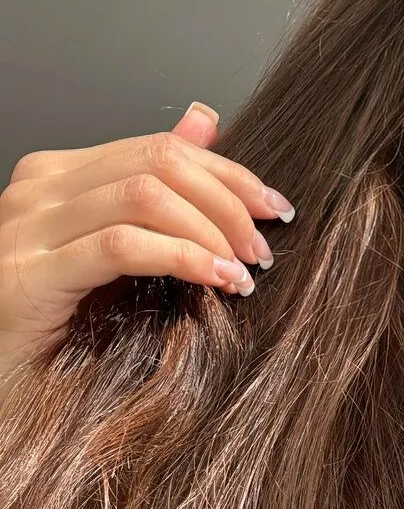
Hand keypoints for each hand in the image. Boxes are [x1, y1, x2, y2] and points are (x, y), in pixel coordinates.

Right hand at [0, 101, 294, 373]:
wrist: (2, 387)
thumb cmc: (58, 327)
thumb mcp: (115, 251)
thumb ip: (155, 188)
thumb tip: (205, 121)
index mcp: (58, 176)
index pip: (159, 149)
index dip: (227, 175)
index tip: (273, 209)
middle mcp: (38, 190)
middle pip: (158, 164)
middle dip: (226, 202)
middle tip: (262, 248)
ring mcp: (26, 228)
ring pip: (144, 196)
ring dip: (211, 231)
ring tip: (243, 270)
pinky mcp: (28, 274)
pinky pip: (122, 246)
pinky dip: (182, 257)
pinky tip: (214, 278)